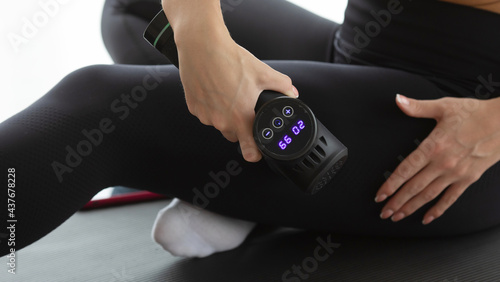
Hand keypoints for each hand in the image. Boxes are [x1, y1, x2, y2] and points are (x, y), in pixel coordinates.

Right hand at [165, 2, 297, 161]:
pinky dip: (210, 105)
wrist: (202, 47)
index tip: (256, 154)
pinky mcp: (193, 107)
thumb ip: (282, 86)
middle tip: (241, 103)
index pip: (249, 150)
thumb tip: (292, 93)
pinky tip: (214, 89)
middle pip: (234, 133)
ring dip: (224, 114)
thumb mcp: (262, 72)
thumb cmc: (230, 60)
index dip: (254, 154)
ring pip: (218, 123)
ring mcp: (205, 116)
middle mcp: (221, 121)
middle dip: (240, 124)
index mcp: (240, 117)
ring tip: (226, 91)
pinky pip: (205, 113)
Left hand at [376, 94, 499, 224]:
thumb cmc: (473, 112)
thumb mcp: (443, 106)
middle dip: (397, 202)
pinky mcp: (469, 179)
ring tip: (397, 217)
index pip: (406, 170)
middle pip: (414, 187)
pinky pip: (450, 198)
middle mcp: (443, 163)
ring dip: (411, 208)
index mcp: (434, 146)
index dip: (391, 184)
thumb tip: (397, 99)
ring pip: (429, 195)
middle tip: (383, 213)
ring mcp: (456, 173)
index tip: (379, 195)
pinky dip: (438, 210)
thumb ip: (417, 107)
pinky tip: (426, 218)